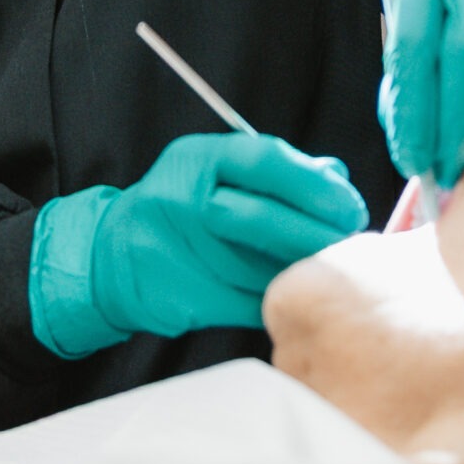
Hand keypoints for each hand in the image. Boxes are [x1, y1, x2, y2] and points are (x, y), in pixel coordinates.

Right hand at [29, 131, 368, 358]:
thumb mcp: (217, 172)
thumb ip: (276, 171)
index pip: (266, 160)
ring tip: (327, 268)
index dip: (315, 184)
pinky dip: (279, 299)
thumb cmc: (181, 208)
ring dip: (303, 271)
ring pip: (260, 269)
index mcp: (196, 159)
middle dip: (317, 235)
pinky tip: (293, 292)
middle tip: (350, 243)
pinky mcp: (182, 296)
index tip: (349, 205)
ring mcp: (177, 250)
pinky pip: (249, 303)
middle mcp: (181, 199)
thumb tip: (337, 178)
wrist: (114, 258)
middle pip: (263, 219)